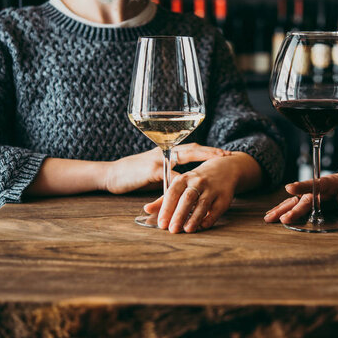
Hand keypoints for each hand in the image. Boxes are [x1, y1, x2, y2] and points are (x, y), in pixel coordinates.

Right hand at [103, 143, 228, 194]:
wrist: (111, 175)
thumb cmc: (134, 174)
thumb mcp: (155, 171)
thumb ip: (170, 172)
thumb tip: (187, 180)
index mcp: (166, 150)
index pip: (192, 147)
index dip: (208, 150)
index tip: (225, 153)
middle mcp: (164, 151)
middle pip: (192, 148)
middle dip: (210, 152)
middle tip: (226, 156)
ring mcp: (158, 159)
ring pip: (183, 160)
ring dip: (199, 165)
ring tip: (213, 172)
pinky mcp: (151, 170)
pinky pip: (169, 177)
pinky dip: (181, 184)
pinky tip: (191, 190)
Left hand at [144, 152, 261, 233]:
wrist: (225, 169)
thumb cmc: (197, 180)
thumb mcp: (180, 185)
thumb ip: (164, 199)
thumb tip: (147, 210)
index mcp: (184, 178)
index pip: (172, 193)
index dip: (166, 209)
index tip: (161, 223)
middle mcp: (198, 182)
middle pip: (187, 198)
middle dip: (179, 214)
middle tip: (172, 229)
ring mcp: (212, 189)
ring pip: (202, 204)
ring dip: (194, 217)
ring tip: (187, 230)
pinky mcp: (224, 197)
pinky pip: (216, 209)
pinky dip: (210, 218)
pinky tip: (203, 226)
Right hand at [264, 169, 337, 224]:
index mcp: (330, 183)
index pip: (315, 184)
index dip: (302, 186)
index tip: (289, 188)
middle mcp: (318, 188)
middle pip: (301, 198)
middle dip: (289, 208)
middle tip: (278, 218)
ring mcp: (313, 193)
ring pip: (295, 201)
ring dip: (282, 209)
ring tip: (268, 217)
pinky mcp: (312, 199)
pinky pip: (296, 204)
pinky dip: (285, 209)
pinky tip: (274, 213)